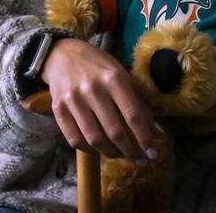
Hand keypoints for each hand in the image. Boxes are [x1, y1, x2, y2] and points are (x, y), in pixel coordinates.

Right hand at [41, 38, 162, 160]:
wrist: (62, 54)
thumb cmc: (98, 65)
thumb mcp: (122, 76)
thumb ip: (139, 104)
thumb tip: (158, 134)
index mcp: (113, 78)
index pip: (133, 116)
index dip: (145, 139)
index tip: (154, 153)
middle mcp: (92, 89)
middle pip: (115, 132)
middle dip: (131, 152)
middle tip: (140, 160)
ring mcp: (73, 100)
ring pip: (95, 140)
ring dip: (112, 153)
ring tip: (121, 154)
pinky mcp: (58, 109)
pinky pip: (75, 140)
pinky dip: (90, 150)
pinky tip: (99, 148)